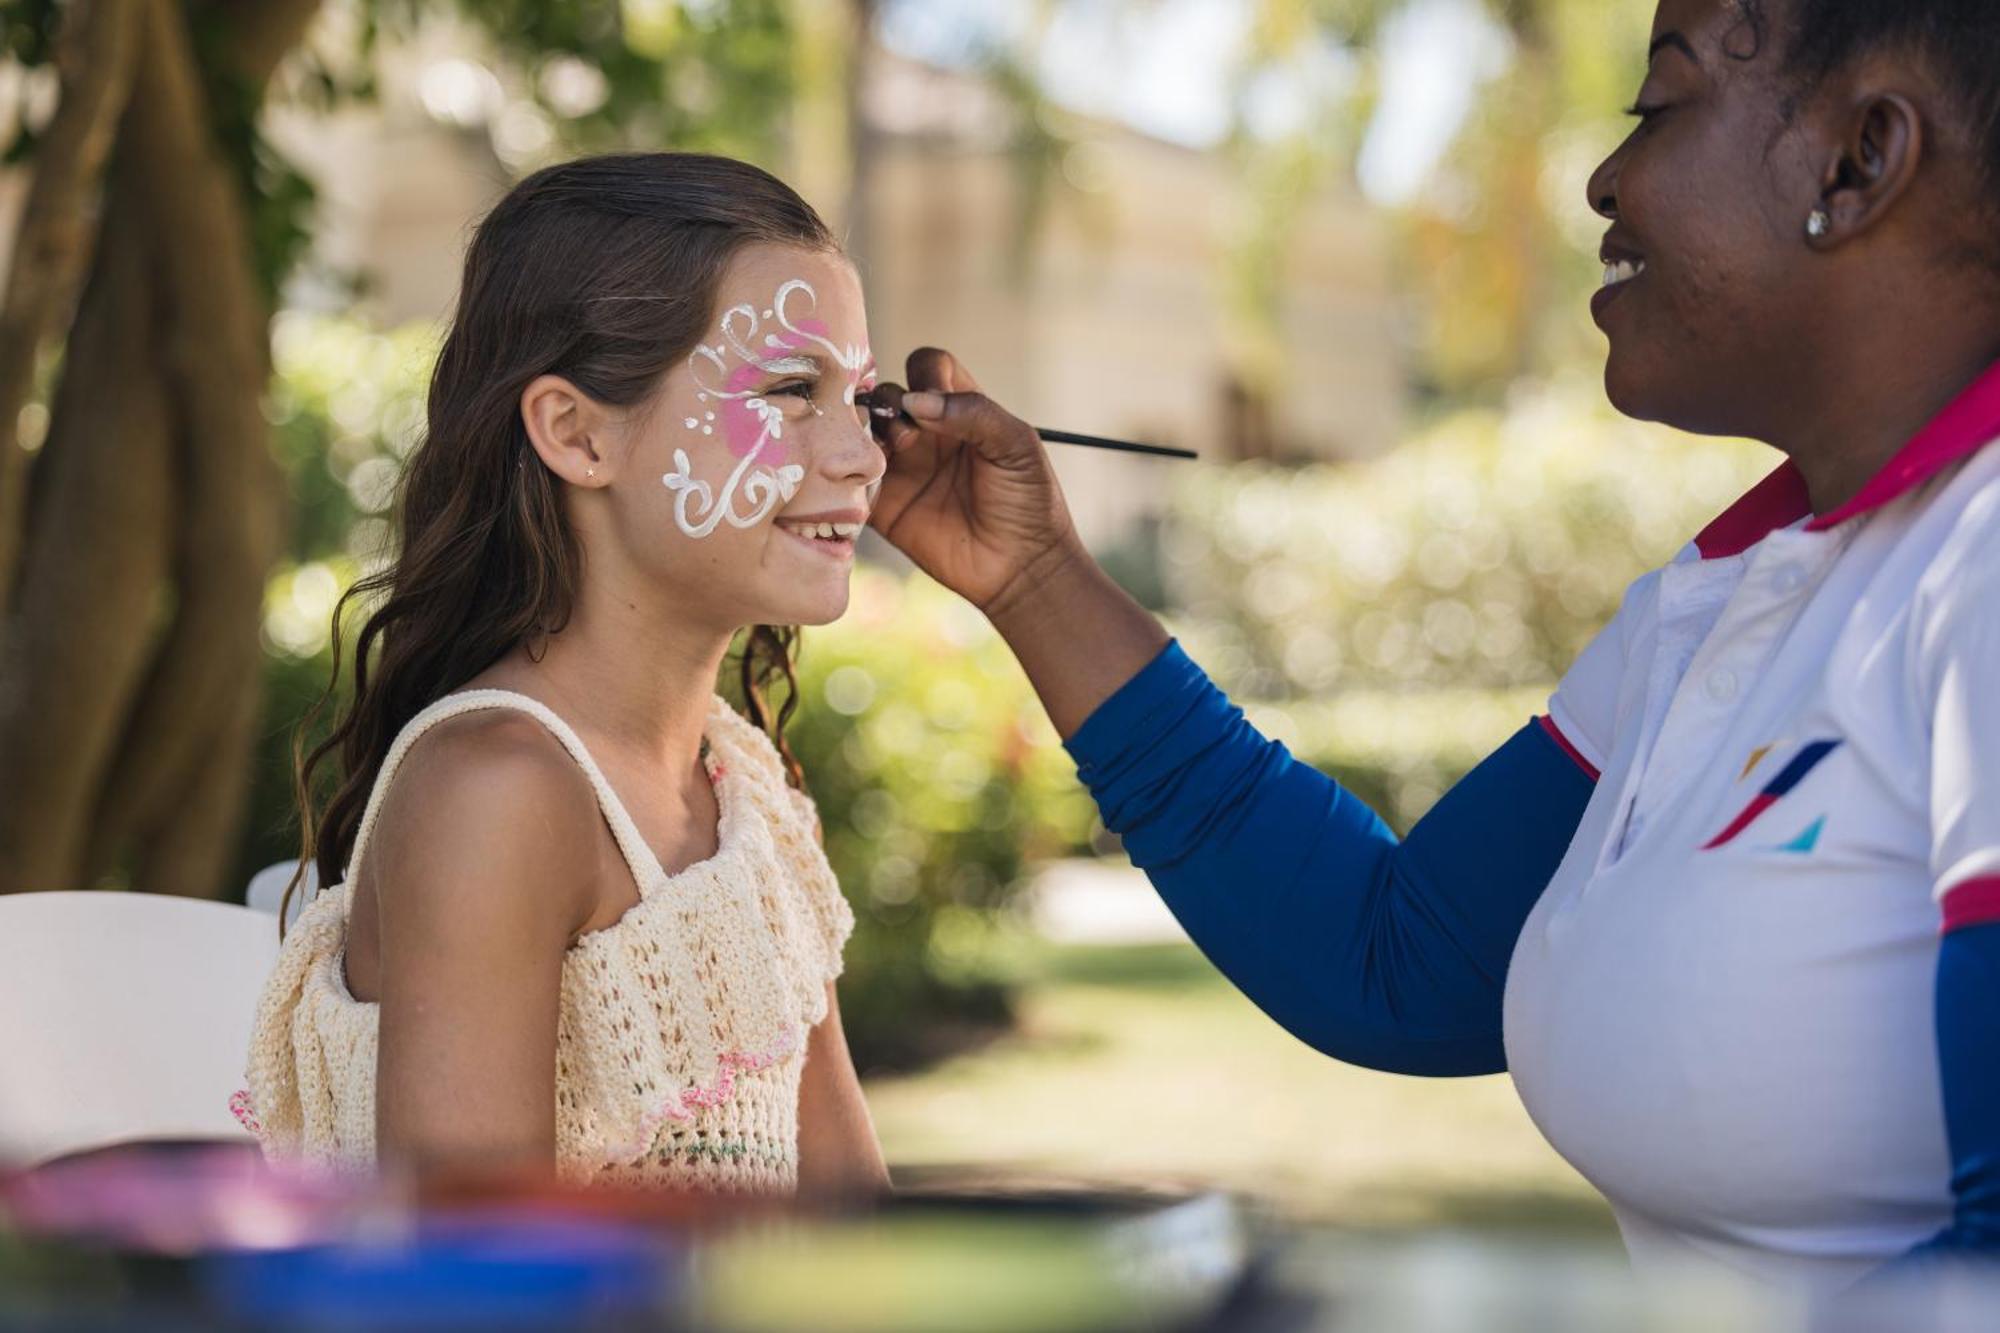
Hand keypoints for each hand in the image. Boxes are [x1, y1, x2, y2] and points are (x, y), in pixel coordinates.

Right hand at [867, 348, 1082, 615]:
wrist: (1021, 567)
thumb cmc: (1029, 501)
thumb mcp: (1017, 445)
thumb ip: (974, 412)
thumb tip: (916, 401)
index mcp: (960, 410)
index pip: (928, 368)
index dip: (923, 376)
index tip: (928, 402)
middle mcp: (926, 432)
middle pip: (887, 395)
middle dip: (888, 405)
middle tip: (907, 436)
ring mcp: (902, 467)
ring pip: (862, 431)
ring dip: (864, 435)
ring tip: (883, 457)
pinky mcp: (884, 505)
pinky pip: (851, 481)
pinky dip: (847, 475)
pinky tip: (864, 482)